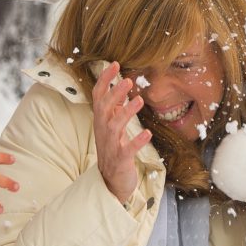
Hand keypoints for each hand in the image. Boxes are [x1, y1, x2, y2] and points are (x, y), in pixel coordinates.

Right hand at [92, 62, 151, 203]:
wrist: (109, 181)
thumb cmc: (112, 150)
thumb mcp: (111, 126)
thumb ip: (114, 107)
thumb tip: (119, 84)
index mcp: (101, 120)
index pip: (98, 95)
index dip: (104, 79)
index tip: (114, 63)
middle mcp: (103, 130)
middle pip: (105, 107)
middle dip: (115, 93)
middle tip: (127, 80)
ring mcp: (110, 145)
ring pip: (115, 126)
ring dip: (126, 112)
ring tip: (139, 101)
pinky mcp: (120, 159)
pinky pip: (128, 149)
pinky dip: (137, 141)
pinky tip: (147, 133)